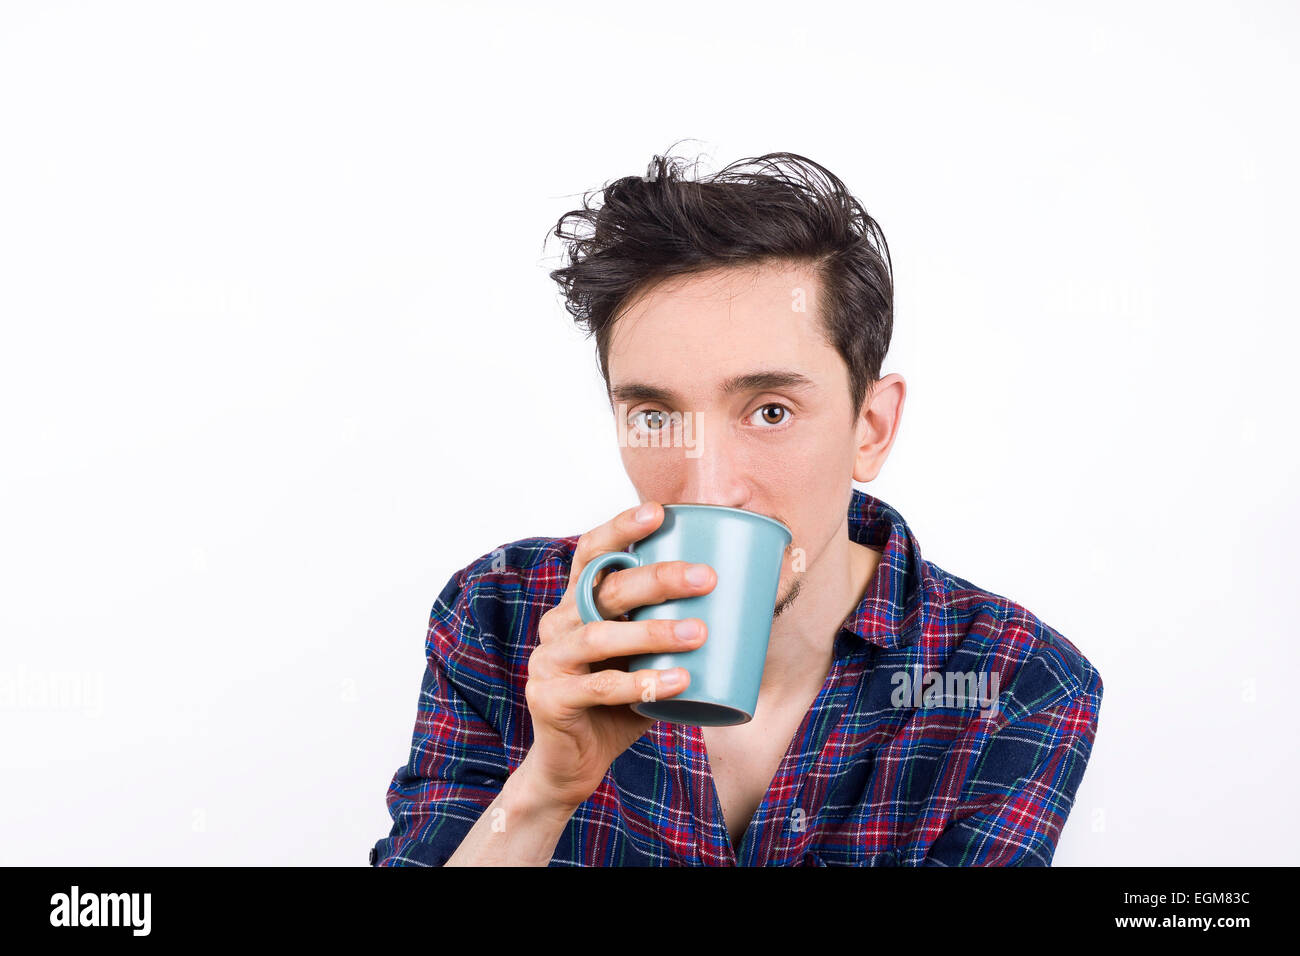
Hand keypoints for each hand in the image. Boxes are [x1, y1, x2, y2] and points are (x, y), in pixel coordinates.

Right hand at [522, 501, 714, 810]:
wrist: (573, 761)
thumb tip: (754, 602)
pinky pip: (599, 688)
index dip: (620, 529)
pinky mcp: (550, 698)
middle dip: (657, 579)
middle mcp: (558, 623)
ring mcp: (549, 660)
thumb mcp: (645, 658)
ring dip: (653, 632)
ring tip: (698, 633)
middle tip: (706, 578)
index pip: (592, 554)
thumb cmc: (619, 700)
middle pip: (605, 590)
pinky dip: (641, 683)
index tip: (659, 512)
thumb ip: (675, 631)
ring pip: (600, 636)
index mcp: (578, 603)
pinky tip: (677, 682)